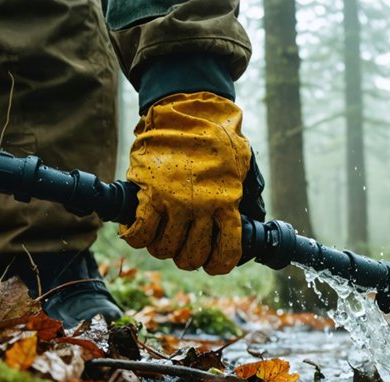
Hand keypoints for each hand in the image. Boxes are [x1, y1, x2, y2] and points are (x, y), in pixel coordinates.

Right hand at [120, 92, 250, 274]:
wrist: (186, 109)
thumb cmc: (215, 136)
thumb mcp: (242, 165)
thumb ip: (246, 193)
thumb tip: (254, 219)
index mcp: (228, 203)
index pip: (228, 251)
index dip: (217, 264)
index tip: (210, 262)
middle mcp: (202, 207)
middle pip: (191, 255)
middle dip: (184, 256)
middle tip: (179, 244)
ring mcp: (175, 202)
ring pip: (164, 248)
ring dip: (159, 247)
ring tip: (157, 235)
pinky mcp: (151, 192)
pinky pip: (141, 231)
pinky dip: (135, 235)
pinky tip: (135, 228)